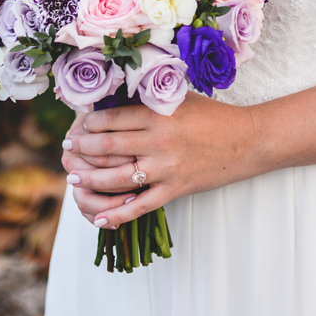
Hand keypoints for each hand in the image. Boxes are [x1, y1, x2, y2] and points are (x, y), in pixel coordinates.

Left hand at [61, 93, 259, 228]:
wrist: (248, 140)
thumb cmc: (212, 116)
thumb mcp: (178, 98)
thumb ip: (149, 100)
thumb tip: (114, 101)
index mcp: (157, 114)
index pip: (110, 119)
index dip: (88, 124)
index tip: (78, 125)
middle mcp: (157, 141)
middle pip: (107, 147)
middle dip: (81, 148)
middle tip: (67, 147)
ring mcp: (165, 168)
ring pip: (116, 177)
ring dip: (89, 178)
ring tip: (74, 176)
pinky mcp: (175, 190)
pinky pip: (140, 206)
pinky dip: (118, 214)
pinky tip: (99, 217)